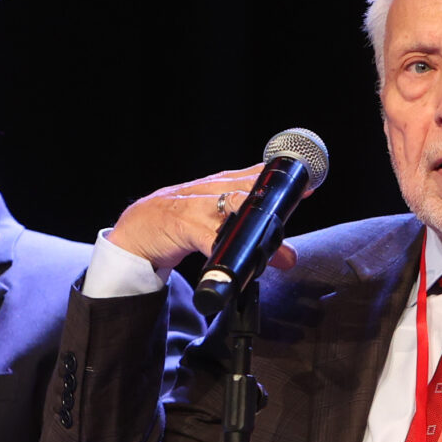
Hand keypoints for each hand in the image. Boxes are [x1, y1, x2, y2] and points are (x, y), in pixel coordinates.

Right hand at [109, 164, 310, 274]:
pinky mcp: (179, 227)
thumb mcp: (212, 220)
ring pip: (227, 208)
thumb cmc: (176, 223)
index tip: (308, 186)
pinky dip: (222, 251)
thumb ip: (247, 230)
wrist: (133, 231)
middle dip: (269, 199)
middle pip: (242, 189)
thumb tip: (289, 257)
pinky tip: (235, 265)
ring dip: (252, 225)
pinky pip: (205, 237)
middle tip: (294, 211)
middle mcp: (206, 191)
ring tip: (278, 250)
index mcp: (215, 185)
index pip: (251, 176)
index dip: (279, 180)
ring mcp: (192, 206)